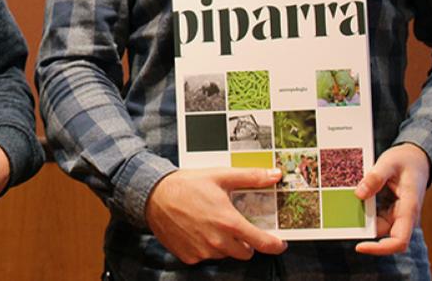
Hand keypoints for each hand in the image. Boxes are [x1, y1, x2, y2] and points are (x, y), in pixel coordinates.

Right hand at [145, 168, 286, 264]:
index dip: (275, 245)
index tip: (279, 243)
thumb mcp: (220, 176)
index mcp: (229, 222)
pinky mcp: (189, 257)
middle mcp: (217, 242)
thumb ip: (250, 178)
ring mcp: (203, 251)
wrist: (153, 195)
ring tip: (211, 223)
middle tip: (235, 225)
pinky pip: (206, 257)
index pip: (262, 243)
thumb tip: (274, 175)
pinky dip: (206, 247)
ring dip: (225, 244)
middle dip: (245, 241)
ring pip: (225, 254)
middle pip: (245, 252)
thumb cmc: (186, 184)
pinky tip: (197, 230)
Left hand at [354, 143, 429, 254]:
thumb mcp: (389, 162)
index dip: (380, 248)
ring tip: (346, 204)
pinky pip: (375, 216)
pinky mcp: (390, 210)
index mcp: (409, 208)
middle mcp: (404, 216)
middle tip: (343, 218)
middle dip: (364, 229)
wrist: (417, 158)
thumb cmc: (406, 160)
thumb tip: (359, 195)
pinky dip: (364, 210)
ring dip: (362, 219)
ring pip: (376, 225)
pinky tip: (353, 199)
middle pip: (384, 235)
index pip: (399, 240)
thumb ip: (375, 177)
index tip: (359, 246)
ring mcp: (397, 214)